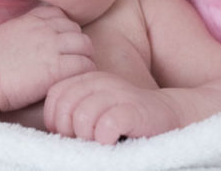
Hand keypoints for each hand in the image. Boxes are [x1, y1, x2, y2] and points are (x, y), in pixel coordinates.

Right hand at [0, 5, 94, 111]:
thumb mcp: (6, 33)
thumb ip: (24, 28)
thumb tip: (30, 31)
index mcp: (31, 20)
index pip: (60, 15)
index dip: (63, 29)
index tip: (60, 44)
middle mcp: (44, 30)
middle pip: (76, 29)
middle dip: (77, 43)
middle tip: (73, 59)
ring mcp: (52, 47)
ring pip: (85, 45)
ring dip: (84, 57)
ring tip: (77, 70)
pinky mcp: (57, 68)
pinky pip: (85, 65)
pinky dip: (84, 72)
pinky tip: (74, 80)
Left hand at [44, 71, 180, 143]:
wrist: (167, 113)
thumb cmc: (125, 116)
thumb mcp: (96, 105)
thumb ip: (75, 108)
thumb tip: (53, 130)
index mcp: (88, 79)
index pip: (55, 95)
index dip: (54, 118)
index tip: (67, 134)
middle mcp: (101, 82)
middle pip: (66, 108)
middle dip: (69, 130)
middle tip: (83, 140)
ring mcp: (118, 94)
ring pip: (82, 117)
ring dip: (87, 136)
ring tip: (98, 141)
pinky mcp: (134, 111)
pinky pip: (106, 125)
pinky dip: (104, 138)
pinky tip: (111, 142)